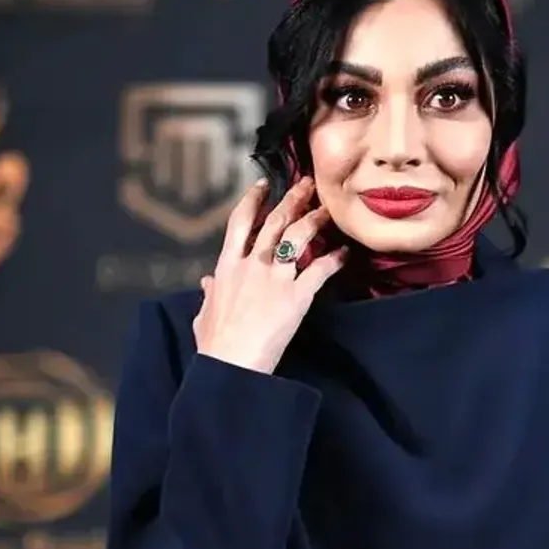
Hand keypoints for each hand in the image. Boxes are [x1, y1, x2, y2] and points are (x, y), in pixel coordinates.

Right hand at [193, 176, 344, 374]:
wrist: (232, 364)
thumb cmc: (215, 344)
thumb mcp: (205, 314)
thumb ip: (209, 294)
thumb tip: (207, 282)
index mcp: (227, 266)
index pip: (240, 222)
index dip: (253, 200)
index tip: (264, 184)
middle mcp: (252, 264)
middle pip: (275, 221)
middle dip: (292, 199)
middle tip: (306, 184)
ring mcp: (276, 278)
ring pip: (298, 237)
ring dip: (315, 220)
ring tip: (328, 210)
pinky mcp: (297, 297)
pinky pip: (319, 271)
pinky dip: (333, 260)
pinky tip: (344, 253)